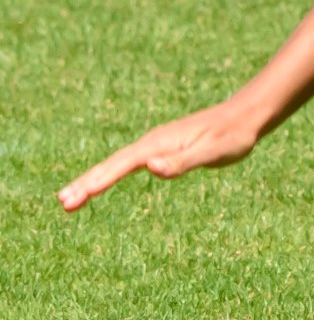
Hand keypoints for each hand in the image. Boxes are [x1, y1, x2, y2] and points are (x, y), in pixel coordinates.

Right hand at [58, 99, 261, 209]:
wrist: (245, 116)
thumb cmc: (233, 136)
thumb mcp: (212, 152)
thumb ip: (183, 161)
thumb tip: (151, 167)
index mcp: (159, 144)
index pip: (122, 165)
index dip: (98, 181)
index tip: (76, 196)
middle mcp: (152, 142)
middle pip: (112, 164)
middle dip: (86, 183)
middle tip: (62, 203)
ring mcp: (155, 145)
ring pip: (116, 164)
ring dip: (92, 180)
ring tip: (70, 199)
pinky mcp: (161, 149)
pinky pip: (127, 164)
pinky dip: (109, 175)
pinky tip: (101, 184)